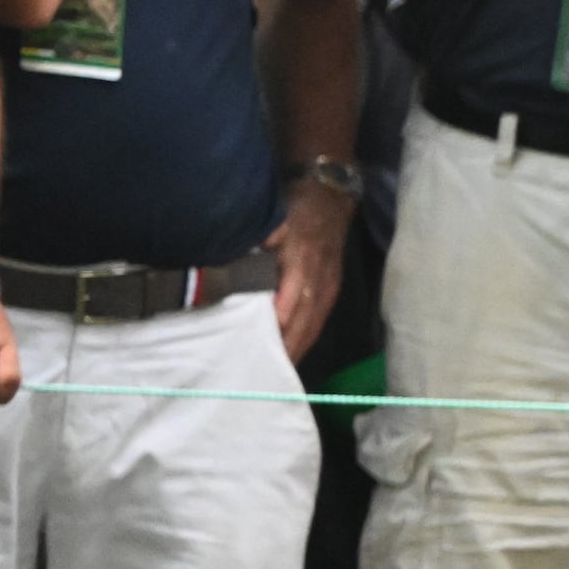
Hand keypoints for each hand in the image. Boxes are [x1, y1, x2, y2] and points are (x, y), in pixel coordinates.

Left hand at [270, 177, 351, 361]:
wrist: (332, 196)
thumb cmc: (298, 207)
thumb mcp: (276, 218)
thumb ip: (259, 239)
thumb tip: (236, 257)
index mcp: (303, 263)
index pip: (291, 302)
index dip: (278, 325)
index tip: (262, 347)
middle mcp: (319, 280)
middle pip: (304, 321)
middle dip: (288, 348)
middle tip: (267, 372)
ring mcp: (328, 286)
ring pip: (314, 324)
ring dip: (298, 348)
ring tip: (280, 370)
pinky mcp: (332, 288)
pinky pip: (319, 319)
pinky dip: (307, 337)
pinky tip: (296, 350)